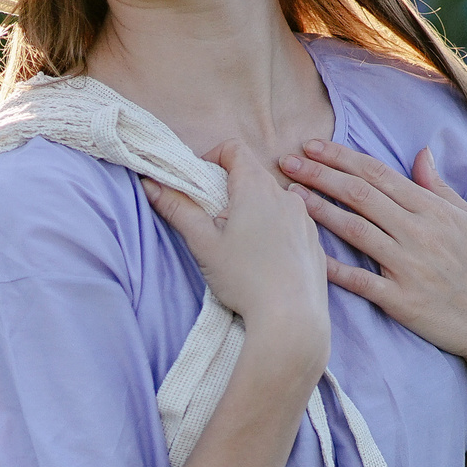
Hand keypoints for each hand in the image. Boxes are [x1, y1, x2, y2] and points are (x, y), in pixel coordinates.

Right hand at [139, 141, 329, 371]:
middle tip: (213, 222)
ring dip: (253, 212)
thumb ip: (177, 209)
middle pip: (253, 176)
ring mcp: (305, 219)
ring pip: (273, 201)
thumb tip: (151, 185)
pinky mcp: (314, 242)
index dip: (212, 157)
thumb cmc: (245, 279)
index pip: (234, 149)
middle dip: (229, 191)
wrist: (293, 318)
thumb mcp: (203, 244)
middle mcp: (286, 195)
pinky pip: (290, 225)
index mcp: (257, 187)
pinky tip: (264, 263)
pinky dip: (274, 232)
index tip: (199, 183)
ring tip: (239, 247)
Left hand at [279, 140, 466, 406]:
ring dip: (319, 210)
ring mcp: (410, 267)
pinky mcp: (403, 302)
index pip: (379, 175)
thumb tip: (421, 152)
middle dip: (319, 174)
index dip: (342, 158)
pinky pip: (360, 281)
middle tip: (286, 160)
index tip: (312, 145)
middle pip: (360, 195)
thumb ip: (440, 189)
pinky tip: (305, 253)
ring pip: (355, 230)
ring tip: (289, 196)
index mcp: (434, 211)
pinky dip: (332, 267)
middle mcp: (419, 233)